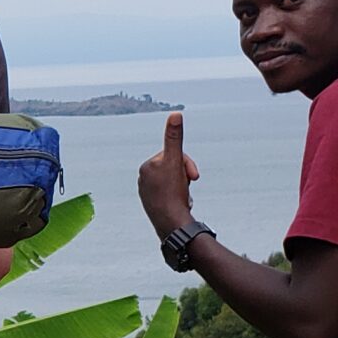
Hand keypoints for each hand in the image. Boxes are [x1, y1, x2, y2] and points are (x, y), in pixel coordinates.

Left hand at [137, 110, 201, 233]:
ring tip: (183, 199)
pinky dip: (180, 199)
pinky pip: (173, 196)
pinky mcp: (154, 206)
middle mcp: (144, 179)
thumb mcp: (176, 161)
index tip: (193, 176)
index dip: (187, 165)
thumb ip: (174, 137)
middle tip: (187, 189)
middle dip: (185, 177)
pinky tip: (181, 206)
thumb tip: (175, 114)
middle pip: (174, 170)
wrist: (172, 224)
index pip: (174, 156)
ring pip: (175, 183)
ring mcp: (148, 194)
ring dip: (184, 188)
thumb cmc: (173, 193)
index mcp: (146, 167)